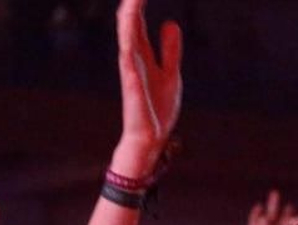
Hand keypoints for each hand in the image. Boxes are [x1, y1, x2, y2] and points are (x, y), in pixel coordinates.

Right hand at [113, 0, 182, 175]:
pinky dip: (129, 41)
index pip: (136, 21)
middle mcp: (132, 57)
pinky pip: (129, 58)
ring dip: (128, 15)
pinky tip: (130, 24)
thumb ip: (169, 50)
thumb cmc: (157, 108)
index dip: (137, 2)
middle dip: (131, 3)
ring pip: (127, 36)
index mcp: (141, 54)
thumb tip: (170, 22)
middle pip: (128, 23)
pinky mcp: (132, 83)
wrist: (151, 138)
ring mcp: (130, 69)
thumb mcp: (170, 73)